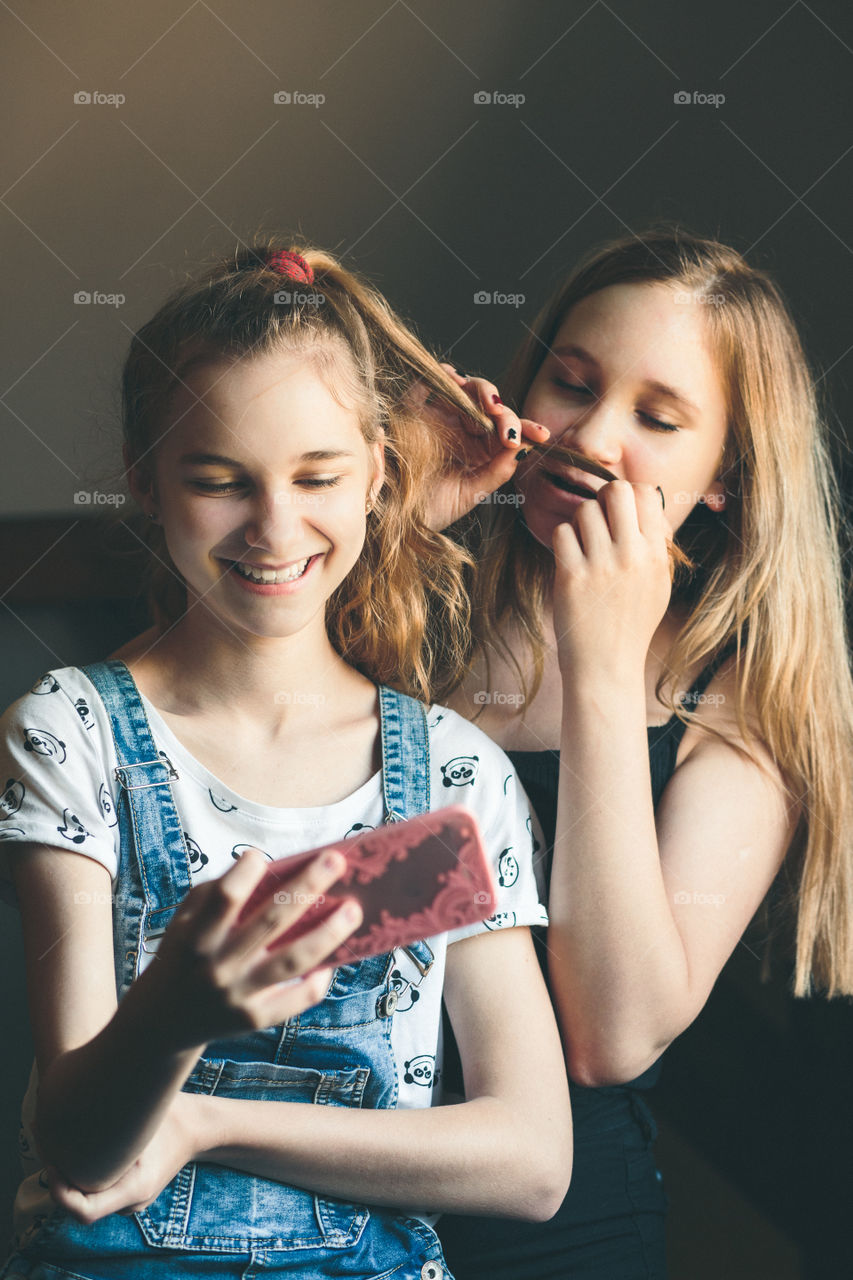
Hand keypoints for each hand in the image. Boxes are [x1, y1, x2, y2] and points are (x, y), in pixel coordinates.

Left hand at [45, 1092, 200, 1221]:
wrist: (198, 1126)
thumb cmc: (172, 1116)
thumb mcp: (145, 1116)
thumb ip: (113, 1122)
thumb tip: (77, 1109)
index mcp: (135, 1189)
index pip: (85, 1212)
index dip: (60, 1193)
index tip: (52, 1161)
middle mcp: (131, 1202)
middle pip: (81, 1204)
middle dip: (58, 1177)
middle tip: (44, 1140)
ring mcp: (130, 1200)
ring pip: (87, 1195)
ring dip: (69, 1173)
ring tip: (55, 1138)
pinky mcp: (128, 1190)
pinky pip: (97, 1189)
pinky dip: (83, 1171)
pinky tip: (75, 1144)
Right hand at [135, 846, 361, 1052]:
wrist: (161, 1023)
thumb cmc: (183, 955)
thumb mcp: (184, 922)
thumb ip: (216, 895)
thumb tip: (269, 867)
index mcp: (195, 937)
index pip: (224, 898)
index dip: (245, 873)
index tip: (260, 856)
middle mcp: (216, 967)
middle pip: (270, 921)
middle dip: (307, 886)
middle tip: (335, 861)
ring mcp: (237, 996)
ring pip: (292, 960)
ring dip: (328, 932)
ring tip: (354, 909)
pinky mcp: (253, 1019)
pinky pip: (295, 999)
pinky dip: (316, 981)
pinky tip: (332, 961)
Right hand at [414, 364, 549, 530]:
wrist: (390, 518)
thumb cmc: (428, 510)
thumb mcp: (470, 494)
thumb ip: (497, 472)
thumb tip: (523, 448)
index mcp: (477, 450)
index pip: (506, 432)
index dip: (525, 429)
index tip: (542, 435)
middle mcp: (460, 430)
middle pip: (489, 408)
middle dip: (505, 415)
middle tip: (509, 434)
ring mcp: (437, 417)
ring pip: (465, 390)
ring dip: (482, 393)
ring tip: (491, 407)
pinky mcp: (411, 412)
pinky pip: (425, 385)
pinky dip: (440, 375)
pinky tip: (454, 378)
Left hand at [551, 480, 673, 683]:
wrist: (607, 665)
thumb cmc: (631, 624)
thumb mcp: (658, 584)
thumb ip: (655, 545)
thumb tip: (646, 504)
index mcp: (656, 554)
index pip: (648, 494)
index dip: (631, 495)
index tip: (621, 513)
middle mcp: (631, 555)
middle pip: (616, 490)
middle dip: (603, 498)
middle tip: (599, 520)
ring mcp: (601, 565)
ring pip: (585, 510)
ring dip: (580, 523)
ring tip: (584, 547)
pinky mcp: (572, 576)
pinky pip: (562, 533)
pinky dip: (563, 542)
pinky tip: (570, 561)